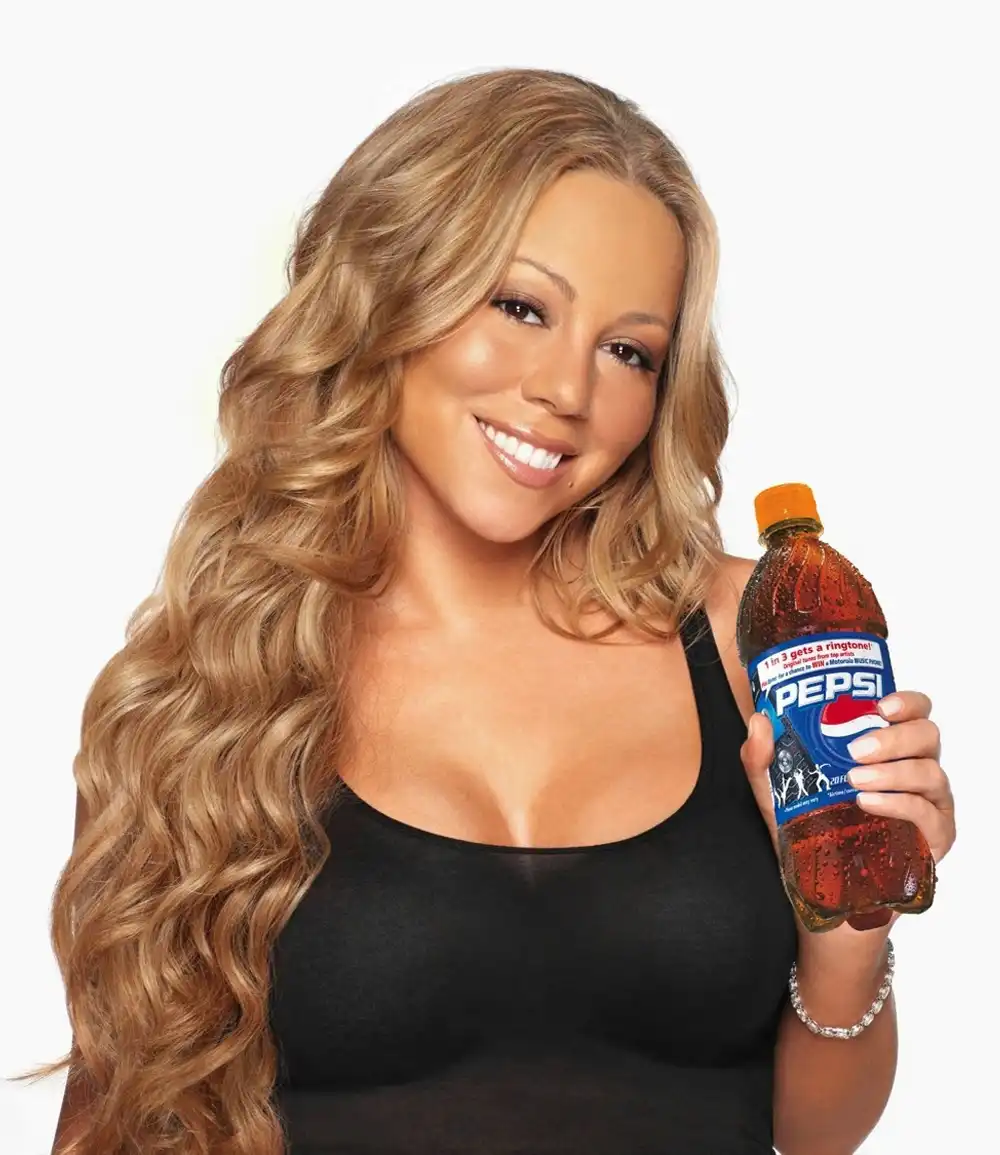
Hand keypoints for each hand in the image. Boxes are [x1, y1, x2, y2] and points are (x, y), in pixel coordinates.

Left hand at [741, 691, 955, 944]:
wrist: (822, 886)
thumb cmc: (807, 827)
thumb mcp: (775, 790)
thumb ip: (763, 756)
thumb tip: (760, 720)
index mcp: (887, 747)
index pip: (914, 711)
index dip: (905, 702)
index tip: (880, 706)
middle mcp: (914, 768)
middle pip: (926, 735)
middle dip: (894, 737)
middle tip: (856, 749)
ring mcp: (929, 803)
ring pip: (930, 772)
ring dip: (893, 771)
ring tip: (855, 781)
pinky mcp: (935, 837)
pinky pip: (928, 814)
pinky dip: (899, 805)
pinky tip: (869, 804)